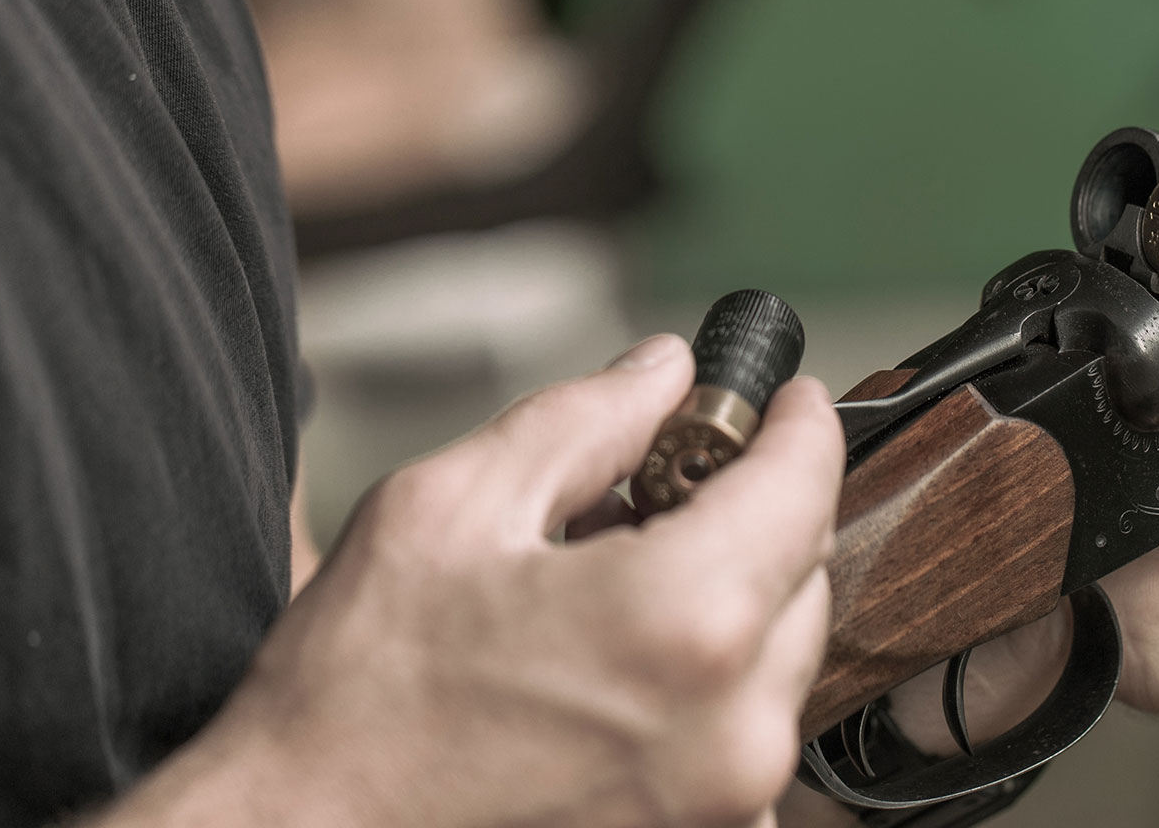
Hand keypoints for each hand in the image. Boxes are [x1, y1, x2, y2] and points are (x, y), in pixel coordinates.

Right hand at [104, 335, 844, 827]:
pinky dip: (711, 678)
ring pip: (781, 651)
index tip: (789, 400)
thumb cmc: (354, 700)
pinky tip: (622, 659)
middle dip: (754, 509)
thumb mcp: (453, 509)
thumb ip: (586, 422)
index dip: (800, 424)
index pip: (804, 484)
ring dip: (733, 594)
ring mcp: (729, 797)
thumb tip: (665, 372)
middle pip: (802, 569)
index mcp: (685, 617)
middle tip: (671, 480)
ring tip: (621, 576)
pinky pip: (746, 728)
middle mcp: (735, 722)